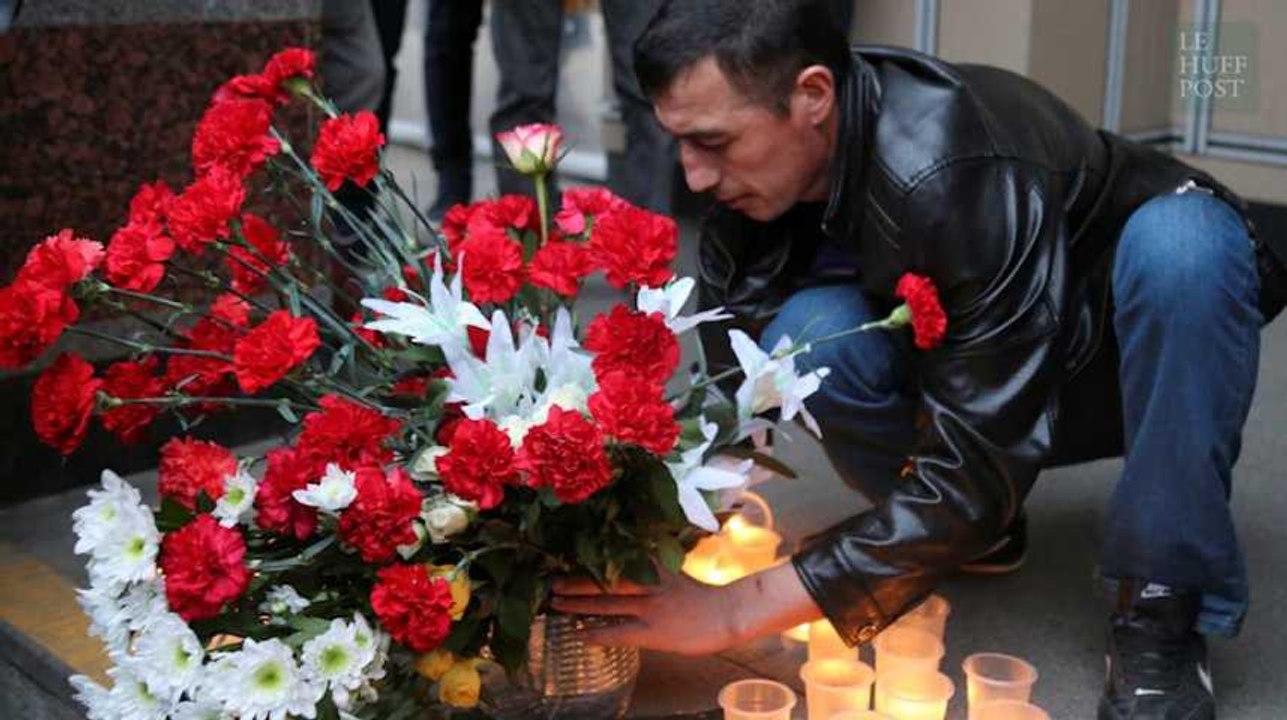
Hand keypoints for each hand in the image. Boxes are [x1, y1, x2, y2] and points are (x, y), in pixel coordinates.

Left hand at [550, 561, 822, 655]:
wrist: (728, 614)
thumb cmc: (702, 595)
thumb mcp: (674, 571)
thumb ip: (650, 563)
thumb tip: (626, 555)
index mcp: (653, 563)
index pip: (614, 556)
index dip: (588, 555)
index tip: (563, 553)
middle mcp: (647, 581)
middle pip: (603, 578)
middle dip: (574, 580)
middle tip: (548, 581)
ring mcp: (648, 606)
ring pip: (604, 602)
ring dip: (577, 602)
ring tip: (554, 603)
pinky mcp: (652, 631)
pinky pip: (617, 631)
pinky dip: (596, 631)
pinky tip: (578, 634)